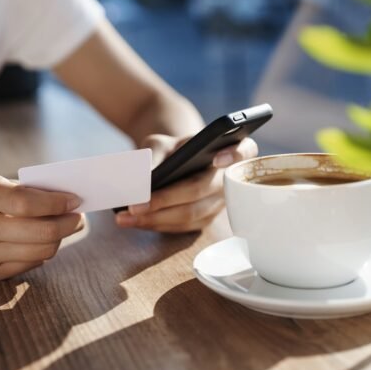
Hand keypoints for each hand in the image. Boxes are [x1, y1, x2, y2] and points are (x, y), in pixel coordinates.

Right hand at [0, 175, 83, 280]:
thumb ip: (26, 192)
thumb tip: (68, 202)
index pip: (26, 203)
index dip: (56, 204)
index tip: (75, 201)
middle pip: (38, 233)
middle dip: (67, 225)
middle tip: (79, 218)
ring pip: (38, 252)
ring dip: (59, 240)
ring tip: (65, 228)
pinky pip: (27, 264)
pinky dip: (41, 252)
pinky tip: (42, 242)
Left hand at [115, 134, 257, 231]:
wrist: (175, 161)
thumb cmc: (172, 148)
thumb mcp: (161, 142)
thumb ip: (155, 155)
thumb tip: (143, 181)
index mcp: (230, 151)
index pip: (245, 151)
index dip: (234, 155)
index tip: (216, 158)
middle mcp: (231, 180)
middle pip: (201, 191)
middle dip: (165, 200)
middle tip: (134, 205)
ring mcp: (220, 203)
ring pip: (190, 215)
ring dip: (155, 219)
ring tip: (125, 218)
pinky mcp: (206, 220)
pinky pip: (182, 227)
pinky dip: (156, 225)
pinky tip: (133, 221)